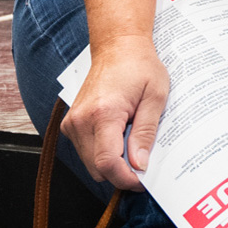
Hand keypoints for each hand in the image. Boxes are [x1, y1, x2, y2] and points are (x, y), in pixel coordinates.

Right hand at [61, 35, 169, 190]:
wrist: (118, 47)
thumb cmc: (139, 67)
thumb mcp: (156, 97)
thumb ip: (146, 133)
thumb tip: (140, 164)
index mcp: (103, 113)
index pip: (107, 162)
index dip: (126, 178)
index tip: (143, 180)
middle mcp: (81, 120)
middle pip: (97, 168)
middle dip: (121, 171)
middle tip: (143, 158)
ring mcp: (72, 122)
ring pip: (91, 163)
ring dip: (112, 161)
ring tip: (132, 137)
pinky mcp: (71, 124)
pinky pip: (86, 151)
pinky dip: (103, 151)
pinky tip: (120, 133)